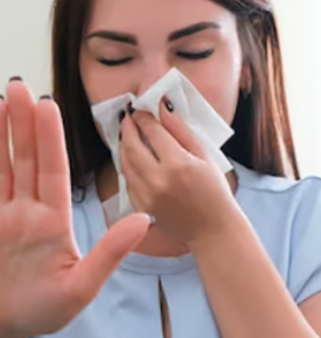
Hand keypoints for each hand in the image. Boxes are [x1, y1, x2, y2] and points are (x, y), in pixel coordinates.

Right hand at [0, 80, 150, 337]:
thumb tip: (144, 220)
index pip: (53, 171)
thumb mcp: (82, 286)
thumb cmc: (45, 309)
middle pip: (25, 160)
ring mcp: (2, 218)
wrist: (4, 325)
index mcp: (55, 220)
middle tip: (19, 86)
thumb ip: (109, 253)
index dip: (50, 138)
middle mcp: (28, 212)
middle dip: (23, 124)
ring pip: (0, 168)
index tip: (49, 106)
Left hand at [119, 99, 243, 246]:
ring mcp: (146, 196)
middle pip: (131, 147)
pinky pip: (127, 181)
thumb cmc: (214, 191)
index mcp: (178, 164)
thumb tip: (162, 107)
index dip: (143, 117)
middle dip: (127, 128)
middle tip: (128, 118)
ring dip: (123, 146)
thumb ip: (180, 130)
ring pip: (124, 164)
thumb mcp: (203, 156)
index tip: (140, 109)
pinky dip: (127, 167)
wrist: (212, 229)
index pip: (152, 132)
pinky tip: (133, 158)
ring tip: (128, 135)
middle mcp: (158, 180)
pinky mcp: (141, 208)